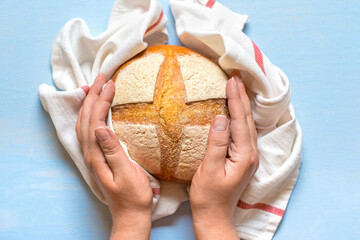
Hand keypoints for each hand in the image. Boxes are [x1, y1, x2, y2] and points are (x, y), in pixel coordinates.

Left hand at [75, 73, 152, 239]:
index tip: (110, 83)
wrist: (131, 213)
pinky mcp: (98, 156)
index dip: (101, 100)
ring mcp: (93, 155)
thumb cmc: (134, 196)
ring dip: (89, 103)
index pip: (95, 121)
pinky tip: (96, 109)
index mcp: (96, 155)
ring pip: (85, 123)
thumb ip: (113, 151)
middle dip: (92, 95)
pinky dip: (90, 115)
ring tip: (95, 86)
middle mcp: (90, 153)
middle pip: (86, 118)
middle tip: (102, 77)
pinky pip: (90, 130)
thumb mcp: (127, 174)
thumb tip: (100, 128)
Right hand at [189, 71, 258, 239]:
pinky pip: (243, 131)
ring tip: (236, 87)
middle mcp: (251, 154)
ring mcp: (249, 156)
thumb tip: (220, 118)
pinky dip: (240, 116)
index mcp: (244, 156)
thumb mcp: (208, 170)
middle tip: (235, 76)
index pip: (240, 120)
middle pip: (247, 119)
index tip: (231, 79)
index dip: (236, 99)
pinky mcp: (243, 158)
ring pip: (247, 124)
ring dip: (242, 104)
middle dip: (242, 96)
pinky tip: (235, 110)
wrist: (214, 216)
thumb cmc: (208, 197)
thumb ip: (216, 144)